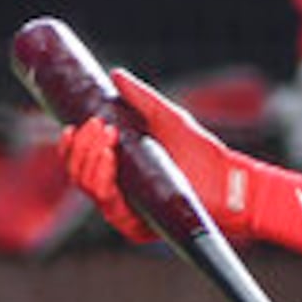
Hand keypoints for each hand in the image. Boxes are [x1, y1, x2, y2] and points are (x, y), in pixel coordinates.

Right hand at [61, 68, 253, 243]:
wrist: (230, 183)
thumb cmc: (202, 154)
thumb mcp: (168, 118)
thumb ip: (141, 99)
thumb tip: (115, 75)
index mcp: (119, 170)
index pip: (82, 161)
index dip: (71, 146)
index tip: (71, 127)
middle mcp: (117, 192)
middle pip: (79, 175)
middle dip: (82, 148)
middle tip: (97, 125)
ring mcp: (125, 211)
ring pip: (90, 189)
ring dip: (90, 160)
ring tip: (104, 137)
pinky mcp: (136, 227)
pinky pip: (110, 207)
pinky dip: (104, 181)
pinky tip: (109, 160)